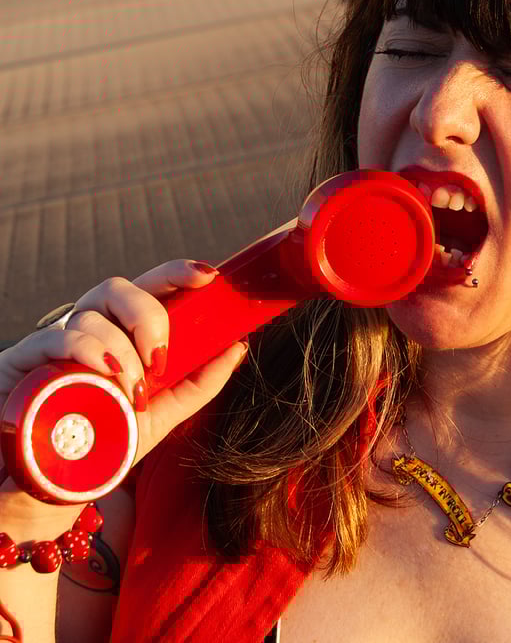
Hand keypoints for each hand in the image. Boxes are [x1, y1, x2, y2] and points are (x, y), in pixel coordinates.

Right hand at [0, 260, 247, 520]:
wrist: (51, 485)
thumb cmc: (107, 441)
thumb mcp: (163, 413)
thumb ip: (200, 382)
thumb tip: (238, 347)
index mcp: (124, 333)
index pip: (150, 287)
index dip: (177, 273)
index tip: (207, 276)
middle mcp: (90, 328)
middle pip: (118, 287)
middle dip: (148, 316)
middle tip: (160, 357)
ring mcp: (56, 340)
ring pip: (91, 314)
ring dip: (121, 351)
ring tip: (132, 390)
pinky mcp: (23, 358)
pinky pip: (56, 336)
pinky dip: (87, 352)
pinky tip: (103, 376)